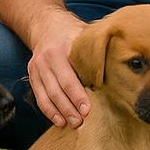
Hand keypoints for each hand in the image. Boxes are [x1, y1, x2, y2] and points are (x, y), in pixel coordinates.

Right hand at [28, 12, 88, 127]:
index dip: (78, 96)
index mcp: (62, 49)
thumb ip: (95, 49)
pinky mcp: (32, 75)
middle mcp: (47, 59)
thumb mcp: (84, 34)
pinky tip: (59, 121)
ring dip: (60, 112)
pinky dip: (48, 111)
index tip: (87, 111)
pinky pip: (39, 96)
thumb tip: (117, 62)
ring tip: (72, 124)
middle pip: (57, 89)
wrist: (46, 25)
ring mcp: (37, 67)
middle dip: (69, 108)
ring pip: (47, 95)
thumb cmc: (72, 33)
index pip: (69, 77)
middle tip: (81, 122)